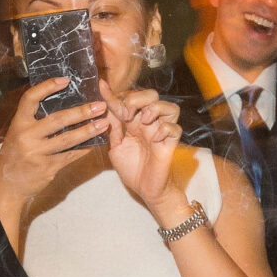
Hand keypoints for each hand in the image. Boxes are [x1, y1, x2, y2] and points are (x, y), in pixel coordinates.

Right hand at [0, 76, 109, 206]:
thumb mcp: (19, 134)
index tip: (66, 80)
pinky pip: (71, 155)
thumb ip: (34, 121)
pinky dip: (85, 148)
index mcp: (18, 123)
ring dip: (88, 130)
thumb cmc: (15, 155)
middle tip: (99, 105)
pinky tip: (96, 142)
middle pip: (58, 119)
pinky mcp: (48, 167)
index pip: (30, 98)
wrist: (7, 186)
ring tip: (104, 123)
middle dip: (82, 112)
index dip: (47, 87)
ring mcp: (37, 152)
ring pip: (68, 139)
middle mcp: (26, 136)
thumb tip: (63, 104)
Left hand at [104, 86, 187, 216]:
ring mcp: (161, 132)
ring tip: (143, 122)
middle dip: (137, 99)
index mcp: (134, 122)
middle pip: (151, 95)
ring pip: (169, 107)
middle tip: (126, 115)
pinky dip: (165, 129)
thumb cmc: (132, 169)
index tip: (101, 86)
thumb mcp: (115, 147)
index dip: (115, 93)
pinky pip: (175, 128)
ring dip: (154, 109)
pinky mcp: (170, 144)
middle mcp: (149, 123)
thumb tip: (104, 108)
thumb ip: (112, 128)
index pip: (128, 99)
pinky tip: (155, 138)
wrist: (145, 190)